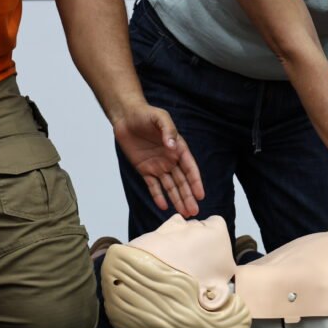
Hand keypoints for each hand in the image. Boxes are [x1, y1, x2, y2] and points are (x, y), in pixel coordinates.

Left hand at [112, 102, 204, 216]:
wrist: (126, 116)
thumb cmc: (146, 114)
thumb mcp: (160, 117)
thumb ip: (168, 131)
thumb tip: (173, 146)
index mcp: (179, 148)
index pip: (190, 169)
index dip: (195, 182)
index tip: (200, 195)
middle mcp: (171, 160)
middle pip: (182, 182)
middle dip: (188, 197)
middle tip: (194, 212)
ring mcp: (158, 166)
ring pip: (170, 186)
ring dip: (177, 199)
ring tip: (184, 213)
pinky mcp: (145, 169)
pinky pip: (153, 186)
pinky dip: (158, 196)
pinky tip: (163, 206)